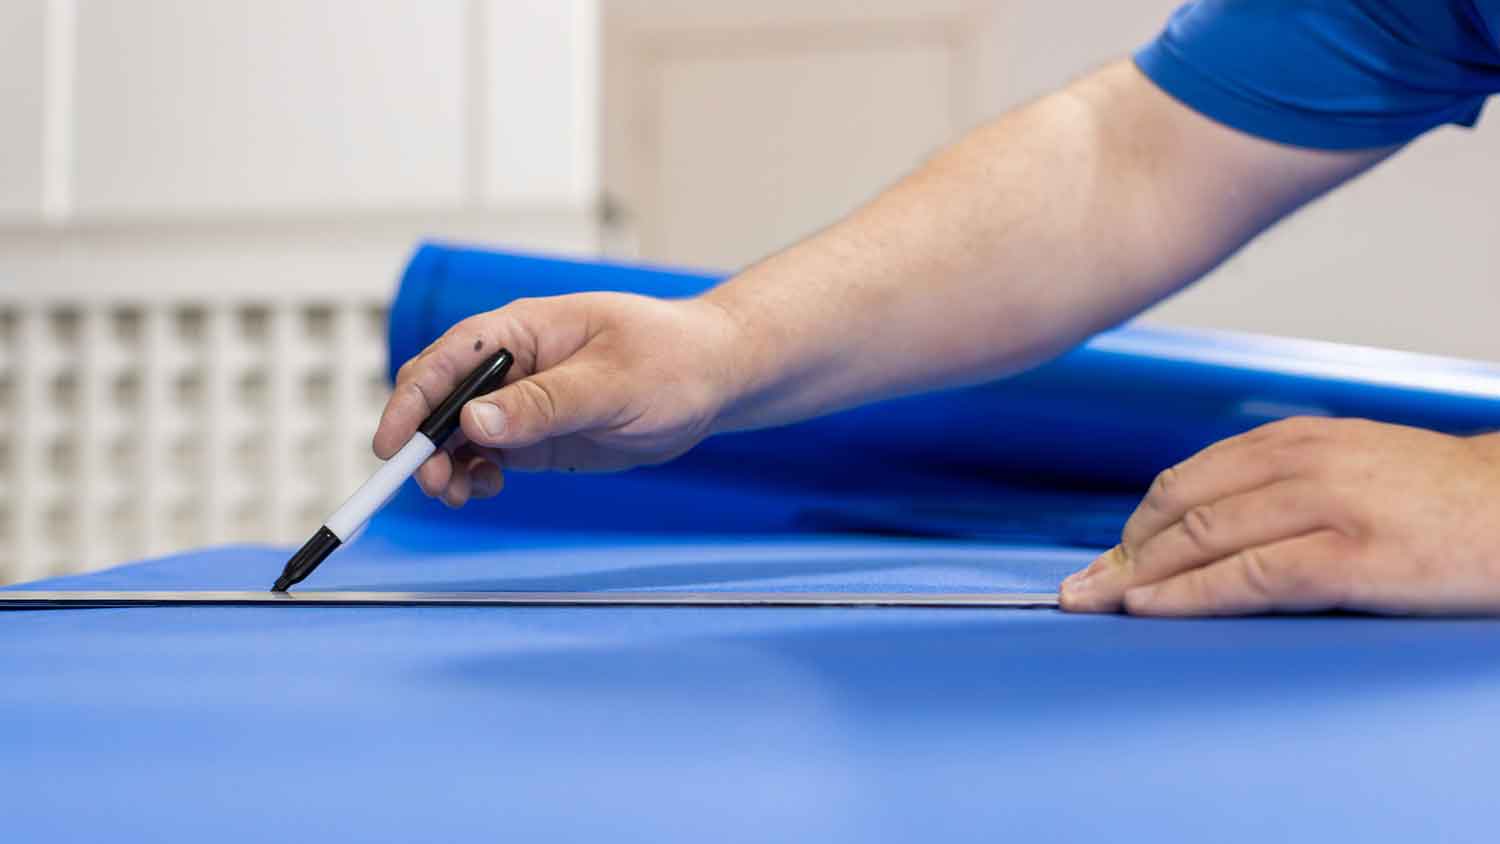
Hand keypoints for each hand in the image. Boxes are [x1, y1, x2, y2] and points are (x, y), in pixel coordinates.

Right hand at [373, 292, 742, 506]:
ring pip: (458, 434)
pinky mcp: (538, 433)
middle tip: (433, 484)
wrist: (714, 379)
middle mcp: (513, 365)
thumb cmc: (673, 359)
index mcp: (522, 330)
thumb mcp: (612, 383)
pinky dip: (474, 474)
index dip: (411, 400)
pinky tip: (485, 490)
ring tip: (459, 494)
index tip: (393, 445)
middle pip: (441, 399)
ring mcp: (523, 401)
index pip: (447, 360)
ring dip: (446, 464)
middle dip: (423, 442)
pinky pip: (487, 454)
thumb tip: (476, 422)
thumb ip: (545, 403)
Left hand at [1059, 417, 1499, 615]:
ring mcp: (1326, 509)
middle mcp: (1302, 464)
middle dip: (1120, 554)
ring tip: (1094, 604)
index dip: (1135, 525)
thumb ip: (1281, 482)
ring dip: (1136, 575)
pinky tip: (1150, 608)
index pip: (1187, 479)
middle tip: (1078, 591)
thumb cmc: (1434, 498)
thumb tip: (1206, 521)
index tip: (1102, 560)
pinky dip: (1188, 594)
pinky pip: (1249, 577)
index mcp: (1295, 441)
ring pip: (1203, 538)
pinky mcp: (1353, 558)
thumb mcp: (1349, 465)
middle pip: (1181, 508)